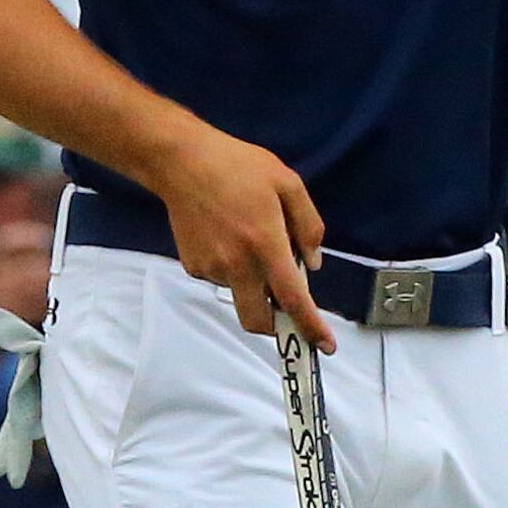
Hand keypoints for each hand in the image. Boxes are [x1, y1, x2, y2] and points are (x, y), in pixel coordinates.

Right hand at [148, 122, 331, 349]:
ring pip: (240, 295)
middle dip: (275, 324)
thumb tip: (312, 263)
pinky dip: (232, 270)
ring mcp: (212, 267)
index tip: (325, 345)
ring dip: (252, 284)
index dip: (311, 326)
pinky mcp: (194, 266)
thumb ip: (309, 225)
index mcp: (265, 243)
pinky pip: (221, 279)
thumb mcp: (288, 183)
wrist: (183, 162)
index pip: (293, 299)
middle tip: (286, 306)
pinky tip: (228, 238)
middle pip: (258, 319)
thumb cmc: (237, 166)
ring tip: (249, 240)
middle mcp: (237, 263)